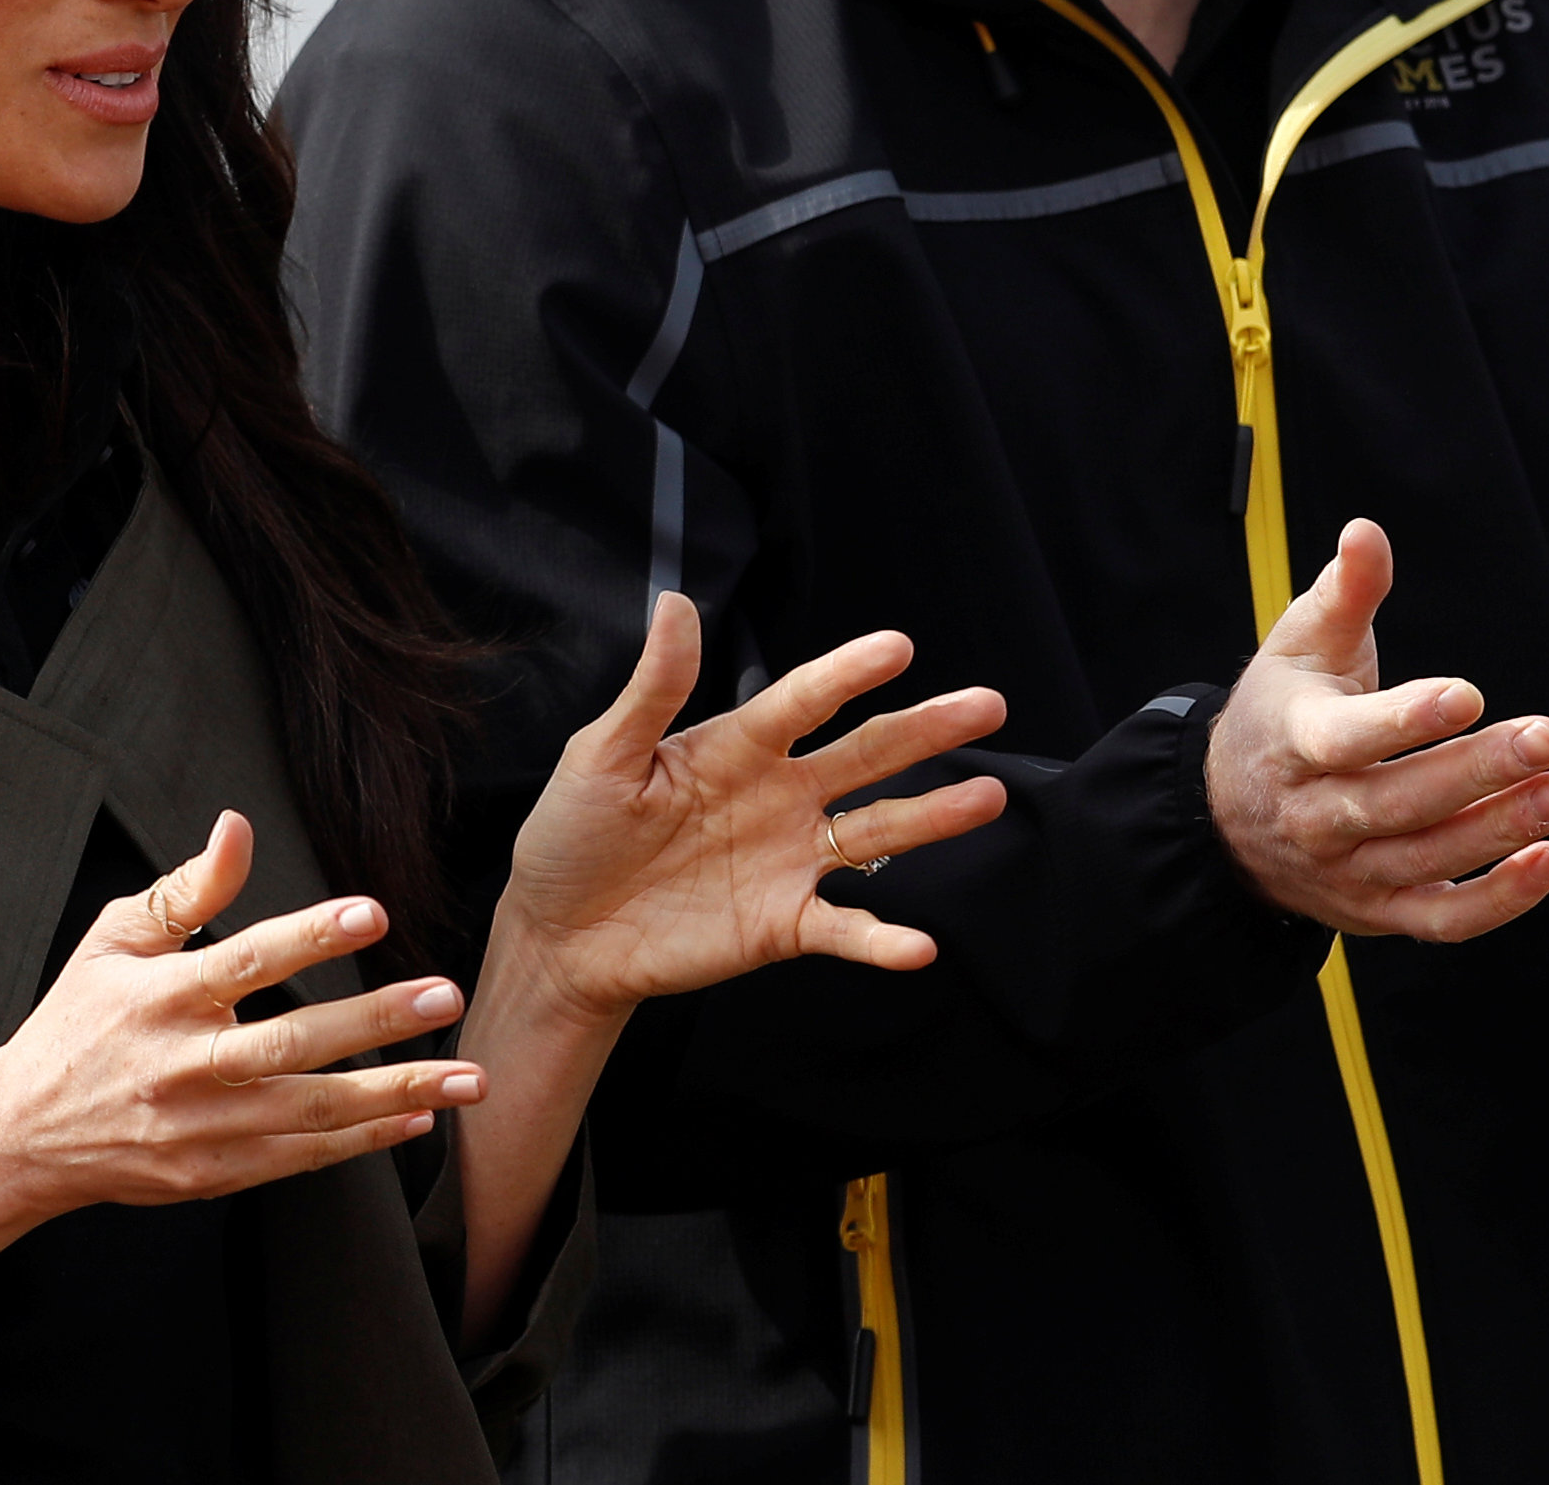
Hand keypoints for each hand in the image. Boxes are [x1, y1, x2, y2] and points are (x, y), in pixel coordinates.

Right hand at [0, 811, 478, 1301]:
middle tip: (448, 996)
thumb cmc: (77, 1021)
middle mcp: (187, 1066)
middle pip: (294, 1043)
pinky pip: (302, 1157)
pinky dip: (363, 1141)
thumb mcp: (115, 939)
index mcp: (162, 998)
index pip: (247, 962)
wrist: (21, 1134)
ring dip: (398, 1092)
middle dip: (377, 1022)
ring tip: (468, 1077)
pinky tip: (418, 1117)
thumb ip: (189, 889)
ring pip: (313, 1112)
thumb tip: (239, 824)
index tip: (375, 913)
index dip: (311, 936)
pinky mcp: (214, 1175)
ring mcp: (203, 1129)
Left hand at [491, 591, 1008, 1025]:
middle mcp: (777, 796)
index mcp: (736, 746)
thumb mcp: (601, 755)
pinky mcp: (781, 925)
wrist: (558, 935)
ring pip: (875, 832)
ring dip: (933, 817)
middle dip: (926, 730)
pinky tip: (919, 945)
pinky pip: (843, 929)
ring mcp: (786, 861)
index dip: (848, 673)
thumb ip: (652, 690)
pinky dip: (881, 939)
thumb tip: (678, 603)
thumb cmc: (573, 835)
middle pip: (865, 755)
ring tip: (989, 796)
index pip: (804, 701)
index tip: (898, 647)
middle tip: (988, 704)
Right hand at [1205, 518, 1548, 940]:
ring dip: (1499, 830)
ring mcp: (1346, 872)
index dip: (1404, 721)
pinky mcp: (1377, 912)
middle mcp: (1314, 816)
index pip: (1345, 739)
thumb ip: (1344, 592)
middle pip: (1397, 802)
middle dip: (1476, 772)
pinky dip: (1499, 902)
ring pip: (1426, 859)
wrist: (1227, 820)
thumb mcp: (1299, 646)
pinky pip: (1442, 920)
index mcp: (1290, 742)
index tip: (1469, 694)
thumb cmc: (1280, 713)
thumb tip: (1367, 530)